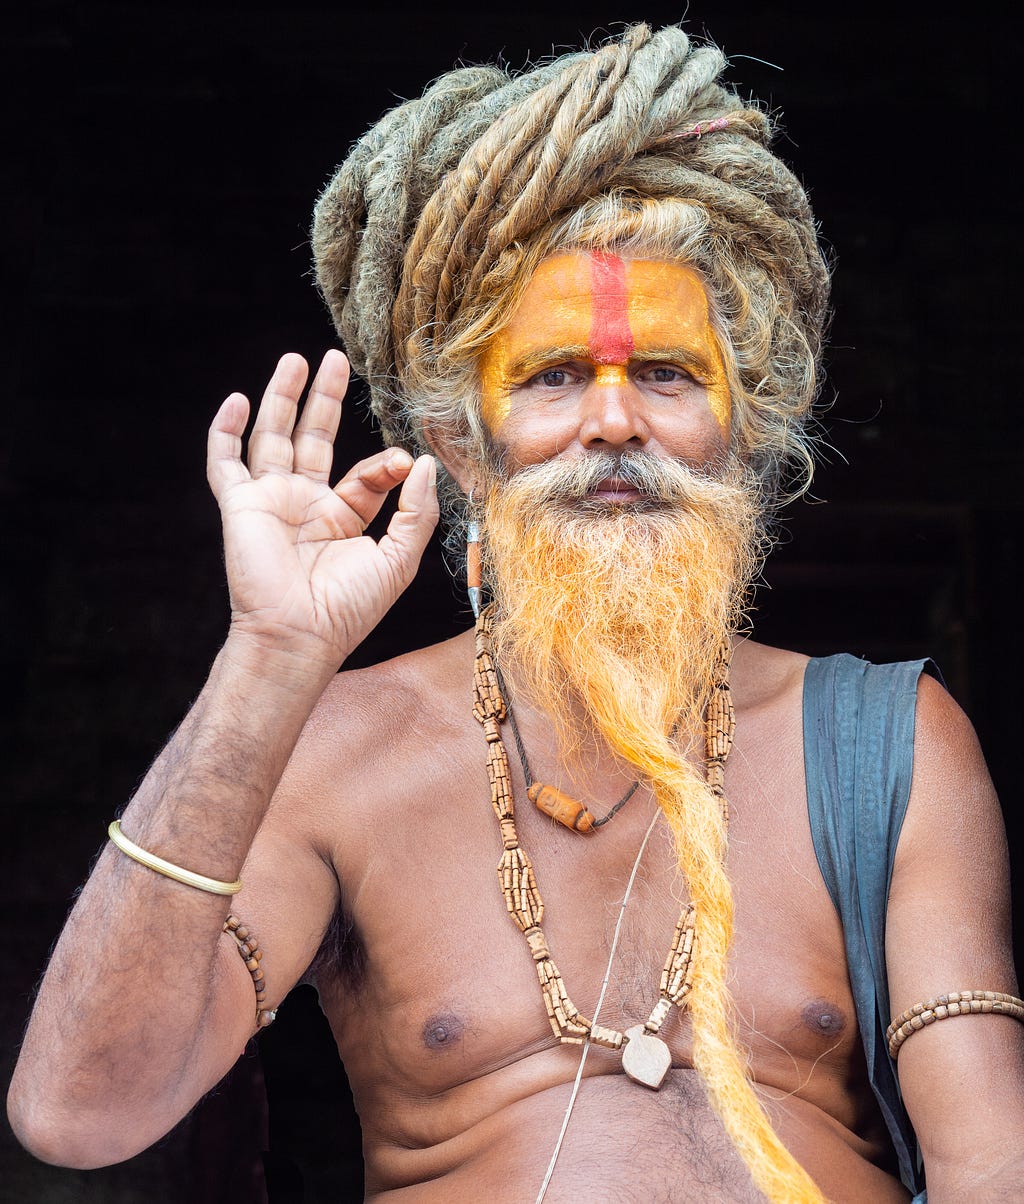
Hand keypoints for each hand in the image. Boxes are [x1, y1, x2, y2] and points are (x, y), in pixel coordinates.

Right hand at [207, 350, 437, 671]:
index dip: (384, 462)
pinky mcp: (240, 506)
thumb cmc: (350, 608)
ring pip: (272, 437)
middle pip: (313, 438)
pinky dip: (224, 431)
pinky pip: (224, 463)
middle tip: (335, 358)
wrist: (300, 635)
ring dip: (281, 397)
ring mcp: (271, 502)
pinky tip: (235, 400)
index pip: (364, 473)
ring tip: (295, 360)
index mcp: (342, 518)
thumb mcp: (398, 559)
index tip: (403, 459)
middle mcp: (305, 505)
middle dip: (323, 399)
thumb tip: (424, 462)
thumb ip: (416, 512)